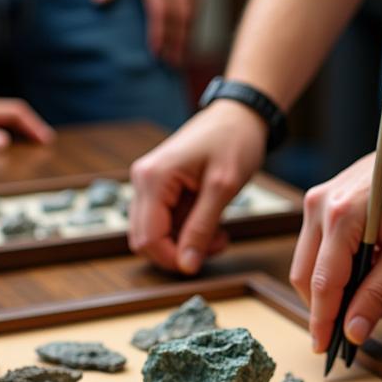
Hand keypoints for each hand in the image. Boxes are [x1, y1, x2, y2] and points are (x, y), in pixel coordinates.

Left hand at [0, 92, 54, 149]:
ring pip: (4, 114)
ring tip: (32, 140)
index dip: (33, 126)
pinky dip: (7, 127)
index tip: (45, 140)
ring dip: (21, 125)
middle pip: (14, 111)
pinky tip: (5, 137)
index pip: (15, 112)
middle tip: (45, 142)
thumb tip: (4, 143)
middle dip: (32, 125)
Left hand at [90, 0, 197, 65]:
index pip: (161, 9)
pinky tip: (187, 36)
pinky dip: (193, 22)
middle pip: (181, 16)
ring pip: (193, 11)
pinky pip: (197, 2)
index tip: (157, 53)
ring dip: (188, 36)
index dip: (161, 34)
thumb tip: (99, 0)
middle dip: (177, 42)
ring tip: (180, 58)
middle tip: (171, 65)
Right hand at [129, 100, 266, 271]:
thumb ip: (201, 229)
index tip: (200, 263)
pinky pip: (165, 222)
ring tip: (218, 234)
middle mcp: (143, 181)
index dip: (172, 259)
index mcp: (153, 178)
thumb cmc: (233, 141)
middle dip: (179, 252)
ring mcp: (149, 183)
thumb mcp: (222, 188)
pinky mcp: (160, 187)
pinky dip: (187, 231)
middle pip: (144, 240)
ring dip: (185, 243)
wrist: (239, 115)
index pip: (148, 238)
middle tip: (214, 246)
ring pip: (155, 234)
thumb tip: (187, 266)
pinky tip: (211, 225)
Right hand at [290, 130, 381, 352]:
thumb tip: (353, 330)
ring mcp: (315, 202)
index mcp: (341, 217)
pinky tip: (368, 274)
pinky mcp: (320, 202)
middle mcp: (319, 207)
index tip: (326, 350)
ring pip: (308, 265)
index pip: (323, 284)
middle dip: (328, 309)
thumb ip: (380, 292)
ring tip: (375, 300)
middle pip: (307, 277)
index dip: (323, 322)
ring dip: (334, 291)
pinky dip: (335, 270)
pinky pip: (316, 248)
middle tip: (360, 328)